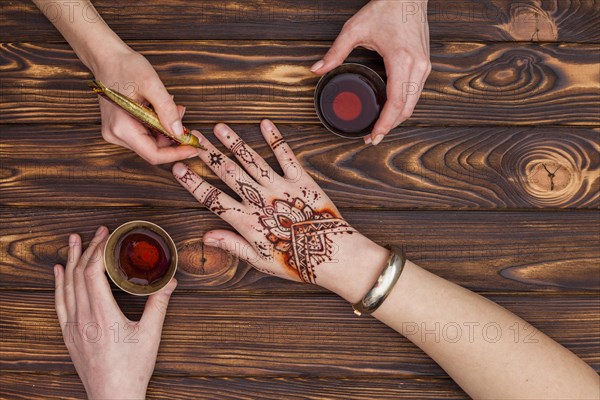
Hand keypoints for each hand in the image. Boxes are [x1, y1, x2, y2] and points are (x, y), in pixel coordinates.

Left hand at [53, 226, 176, 398]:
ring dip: (69, 261)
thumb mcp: (151, 334)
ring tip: (73, 241)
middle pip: (78, 275)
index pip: (93, 273)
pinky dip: (58, 284)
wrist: (113, 397)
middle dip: (86, 249)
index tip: (106, 235)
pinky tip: (58, 272)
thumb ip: (159, 304)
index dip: (98, 250)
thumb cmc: (132, 369)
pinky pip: (59, 303)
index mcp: (103, 315)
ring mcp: (73, 327)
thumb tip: (169, 281)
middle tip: (95, 231)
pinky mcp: (70, 335)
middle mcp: (83, 318)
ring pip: (66, 287)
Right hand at [93, 48, 197, 163]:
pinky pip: (145, 133)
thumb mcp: (151, 85)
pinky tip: (163, 109)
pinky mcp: (121, 127)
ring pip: (151, 142)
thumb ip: (167, 110)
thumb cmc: (126, 67)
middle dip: (173, 137)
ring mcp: (117, 132)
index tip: (194, 148)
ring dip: (167, 129)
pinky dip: (158, 125)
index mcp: (121, 128)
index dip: (176, 154)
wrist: (108, 57)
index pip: (153, 154)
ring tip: (174, 108)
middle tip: (183, 116)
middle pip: (153, 149)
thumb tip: (180, 133)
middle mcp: (116, 134)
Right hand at [172, 120, 388, 301]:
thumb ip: (232, 244)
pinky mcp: (302, 181)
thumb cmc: (296, 262)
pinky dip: (275, 139)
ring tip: (219, 128)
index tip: (178, 168)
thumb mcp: (260, 260)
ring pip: (252, 160)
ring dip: (234, 142)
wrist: (333, 255)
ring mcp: (281, 187)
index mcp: (247, 222)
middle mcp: (260, 200)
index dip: (193, 183)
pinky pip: (286, 156)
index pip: (213, 198)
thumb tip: (206, 236)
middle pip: (228, 173)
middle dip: (208, 155)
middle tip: (193, 139)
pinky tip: (265, 124)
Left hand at [311, 0, 430, 144]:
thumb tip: (317, 69)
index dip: (384, 124)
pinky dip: (403, 106)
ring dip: (397, 118)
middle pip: (407, 109)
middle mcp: (418, 66)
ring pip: (413, 103)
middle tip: (372, 138)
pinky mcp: (425, 64)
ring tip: (380, 128)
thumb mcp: (355, 29)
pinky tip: (390, 111)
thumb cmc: (387, 7)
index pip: (396, 103)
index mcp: (402, 60)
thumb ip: (335, 52)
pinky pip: (416, 93)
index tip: (373, 136)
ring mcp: (424, 66)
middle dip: (390, 127)